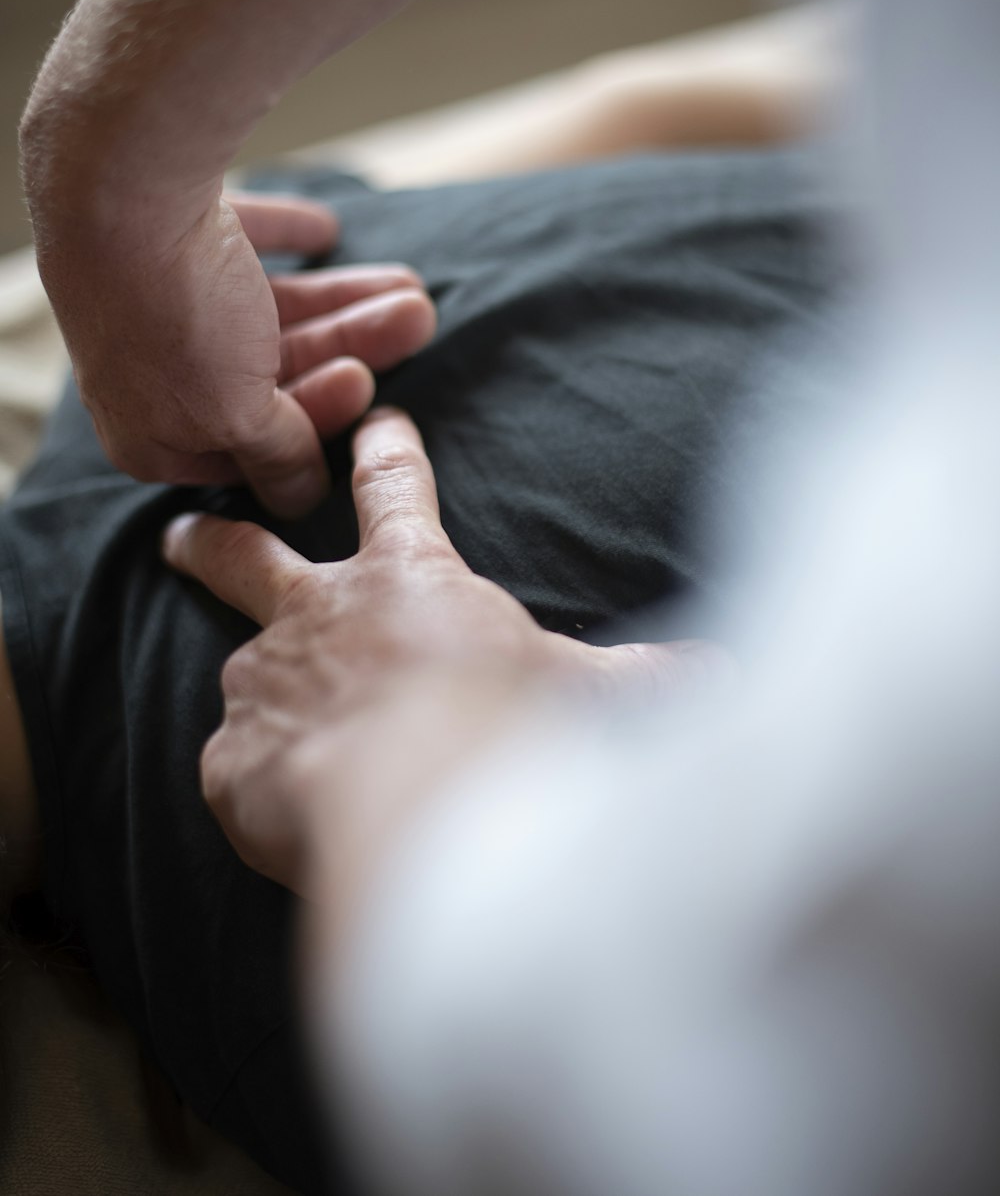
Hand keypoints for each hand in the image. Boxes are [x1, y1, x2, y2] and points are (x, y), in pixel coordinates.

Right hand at [38, 190, 435, 515]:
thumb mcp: (235, 413)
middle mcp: (146, 375)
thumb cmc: (174, 318)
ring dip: (341, 301)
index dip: (315, 423)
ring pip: (265, 313)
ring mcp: (153, 302)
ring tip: (410, 283)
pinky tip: (326, 230)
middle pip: (270, 374)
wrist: (119, 184)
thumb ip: (277, 455)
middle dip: (349, 348)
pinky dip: (285, 239)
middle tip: (417, 318)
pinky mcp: (165, 235)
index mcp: (149, 436)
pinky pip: (238, 242)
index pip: (250, 452)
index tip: (369, 387)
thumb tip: (301, 499)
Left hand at [162, 407, 725, 891]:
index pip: (393, 491)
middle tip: (180, 529)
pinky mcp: (230, 762)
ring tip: (265, 732)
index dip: (383, 449)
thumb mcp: (594, 691)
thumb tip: (731, 673)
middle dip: (212, 536)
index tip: (374, 418)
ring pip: (241, 672)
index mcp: (407, 580)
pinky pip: (237, 769)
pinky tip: (288, 814)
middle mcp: (319, 616)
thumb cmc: (514, 729)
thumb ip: (653, 676)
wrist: (431, 811)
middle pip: (246, 552)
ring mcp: (264, 685)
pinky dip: (258, 784)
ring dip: (252, 689)